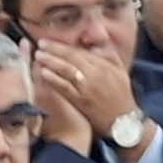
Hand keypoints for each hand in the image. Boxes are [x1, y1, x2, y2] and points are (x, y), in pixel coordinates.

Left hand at [31, 38, 137, 152]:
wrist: (123, 120)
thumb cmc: (122, 95)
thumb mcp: (120, 71)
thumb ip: (109, 55)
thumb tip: (93, 46)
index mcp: (104, 66)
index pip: (80, 52)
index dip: (63, 46)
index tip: (49, 42)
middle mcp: (95, 74)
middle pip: (71, 58)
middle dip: (54, 50)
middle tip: (40, 44)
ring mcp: (87, 88)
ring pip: (67, 71)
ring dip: (51, 62)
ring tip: (38, 56)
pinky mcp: (81, 101)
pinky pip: (65, 88)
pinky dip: (54, 80)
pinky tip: (43, 74)